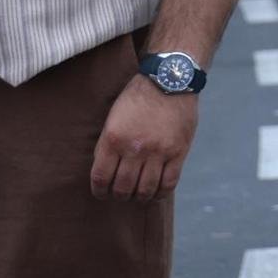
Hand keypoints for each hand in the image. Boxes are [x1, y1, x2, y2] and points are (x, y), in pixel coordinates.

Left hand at [90, 77, 199, 201]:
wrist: (170, 80)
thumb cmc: (138, 99)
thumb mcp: (113, 118)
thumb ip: (107, 146)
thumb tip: (103, 173)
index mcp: (113, 139)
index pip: (101, 179)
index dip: (99, 192)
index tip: (102, 193)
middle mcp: (135, 148)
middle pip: (122, 188)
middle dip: (119, 196)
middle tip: (121, 194)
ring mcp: (158, 151)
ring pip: (145, 190)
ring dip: (138, 197)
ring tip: (137, 194)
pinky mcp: (178, 152)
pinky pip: (169, 183)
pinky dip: (160, 193)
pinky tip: (155, 191)